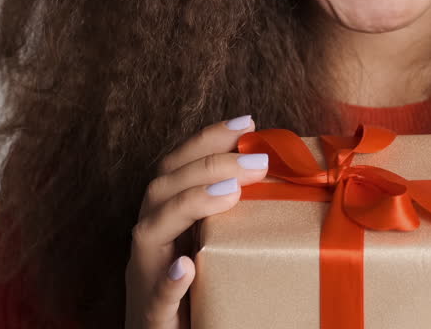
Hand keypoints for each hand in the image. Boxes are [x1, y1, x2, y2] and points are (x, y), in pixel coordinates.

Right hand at [124, 114, 269, 328]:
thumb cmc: (196, 295)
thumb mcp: (214, 246)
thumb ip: (234, 216)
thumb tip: (285, 181)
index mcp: (165, 221)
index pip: (177, 167)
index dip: (207, 140)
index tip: (247, 122)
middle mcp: (150, 243)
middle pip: (162, 188)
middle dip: (208, 165)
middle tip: (258, 161)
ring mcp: (146, 278)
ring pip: (150, 230)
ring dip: (190, 204)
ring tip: (231, 193)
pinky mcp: (152, 317)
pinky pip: (156, 296)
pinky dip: (169, 279)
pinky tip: (187, 267)